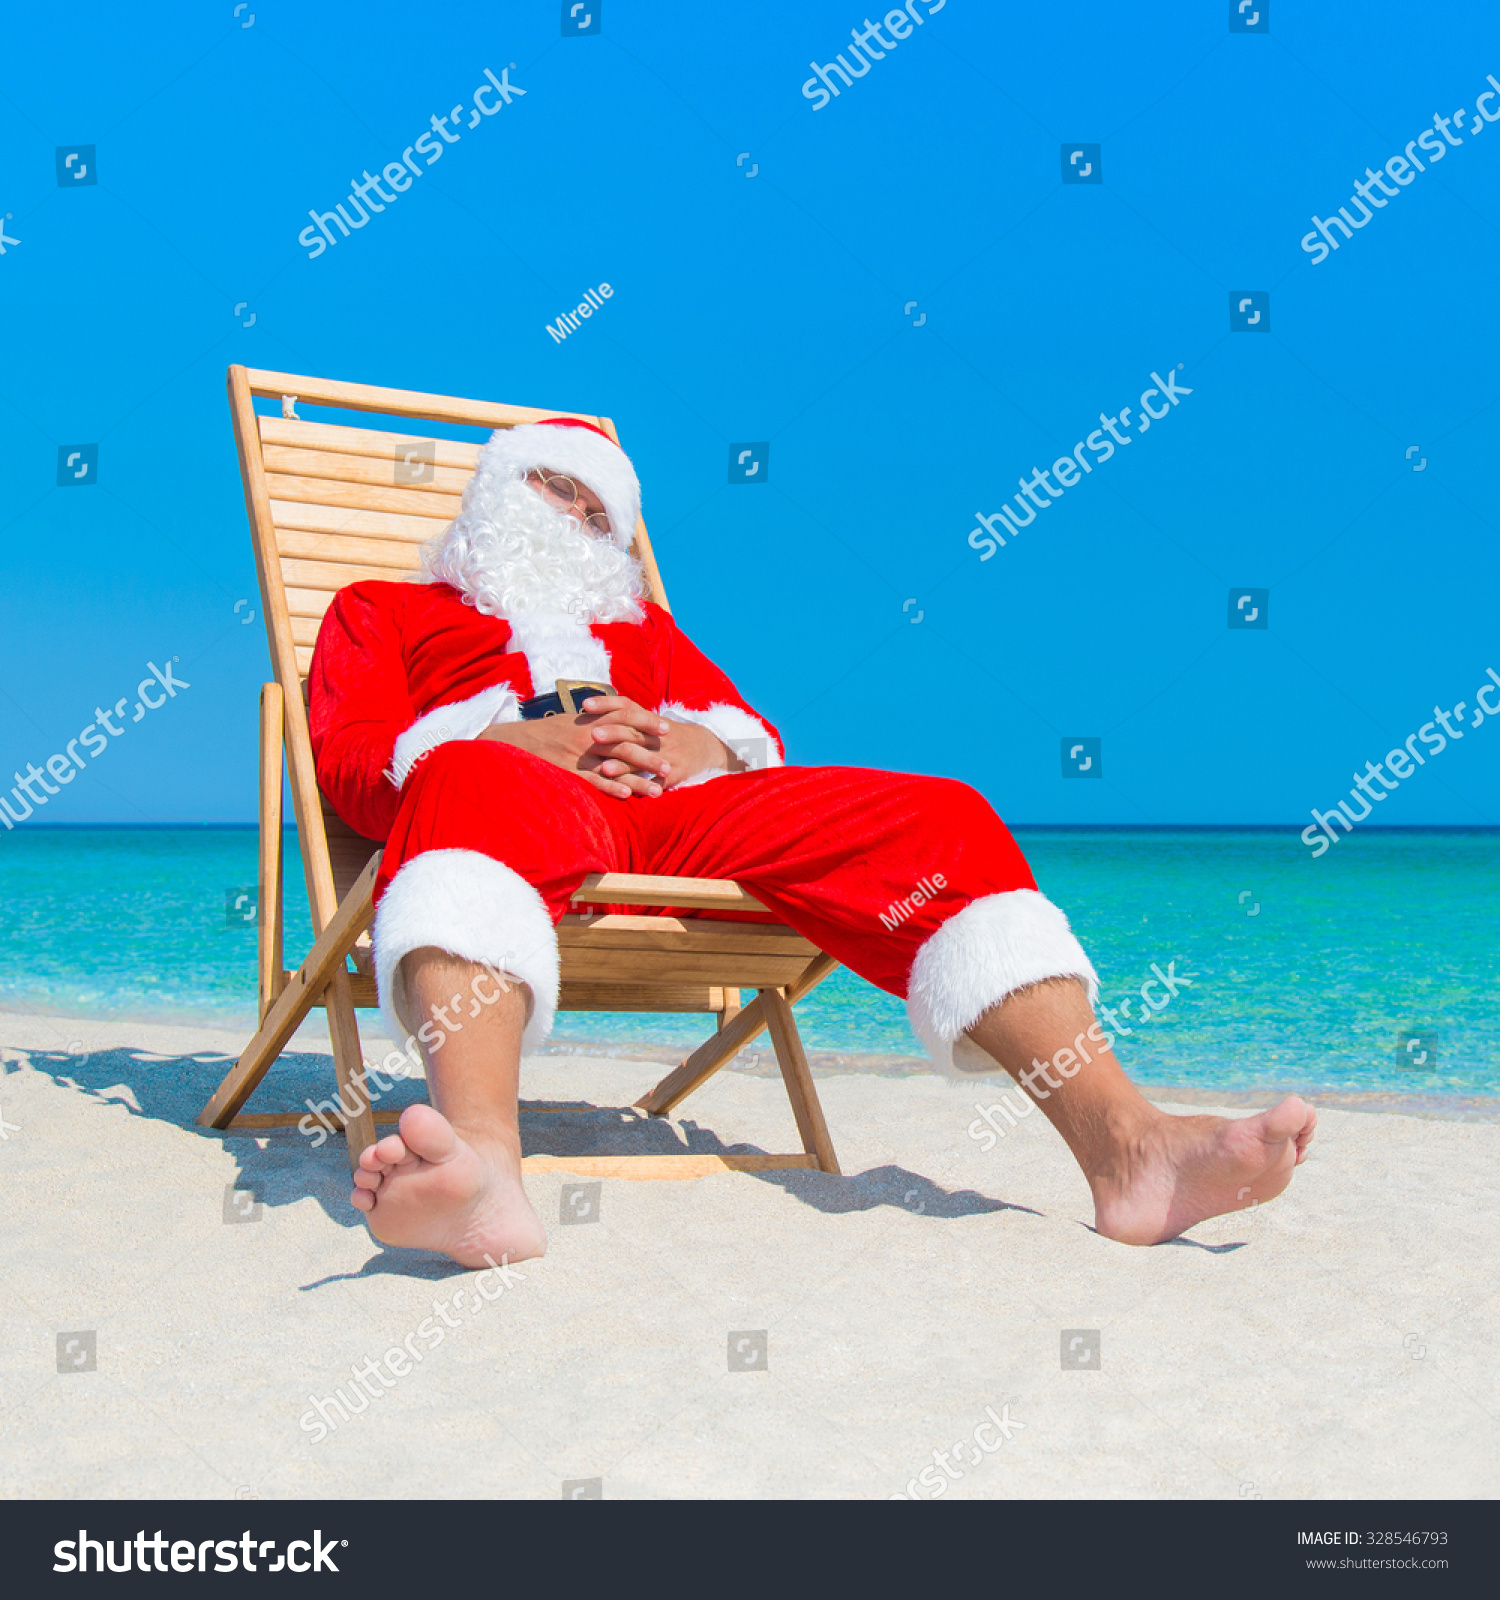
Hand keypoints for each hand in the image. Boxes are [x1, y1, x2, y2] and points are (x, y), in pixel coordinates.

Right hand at [477, 705, 663, 799]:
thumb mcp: (570, 720)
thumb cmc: (544, 732)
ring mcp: (577, 754)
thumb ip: (595, 720)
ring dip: (638, 779)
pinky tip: (628, 796)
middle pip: (627, 743)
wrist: (510, 741)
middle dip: (650, 756)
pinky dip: (611, 787)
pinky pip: (592, 781)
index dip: (648, 722)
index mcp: (588, 718)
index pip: (626, 716)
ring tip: (658, 790)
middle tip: (669, 768)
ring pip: (615, 765)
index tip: (667, 730)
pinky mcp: (566, 772)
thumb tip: (619, 719)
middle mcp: (586, 735)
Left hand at [580, 695, 733, 790]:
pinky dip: (646, 788)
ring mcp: (668, 754)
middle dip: (613, 733)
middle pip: (633, 731)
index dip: (606, 703)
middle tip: (592, 734)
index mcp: (649, 719)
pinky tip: (630, 795)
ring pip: (644, 759)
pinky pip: (659, 782)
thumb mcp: (650, 720)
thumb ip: (625, 716)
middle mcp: (658, 735)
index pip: (626, 706)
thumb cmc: (668, 734)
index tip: (585, 704)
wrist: (705, 746)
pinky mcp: (677, 773)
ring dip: (624, 765)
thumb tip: (589, 710)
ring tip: (604, 768)